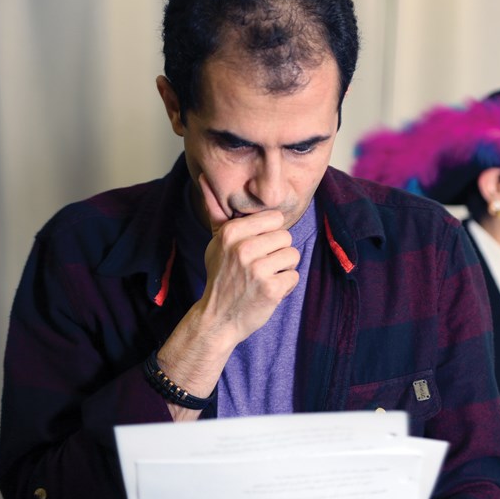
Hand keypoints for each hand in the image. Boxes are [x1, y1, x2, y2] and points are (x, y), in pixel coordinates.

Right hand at [196, 173, 299, 344]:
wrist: (217, 319)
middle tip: (259, 267)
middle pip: (286, 237)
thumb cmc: (220, 277)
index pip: (274, 218)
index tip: (256, 248)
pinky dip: (285, 286)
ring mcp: (257, 270)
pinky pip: (294, 276)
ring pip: (293, 255)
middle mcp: (243, 249)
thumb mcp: (215, 243)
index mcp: (231, 233)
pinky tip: (268, 291)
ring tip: (264, 278)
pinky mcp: (270, 289)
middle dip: (277, 253)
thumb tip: (205, 179)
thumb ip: (216, 212)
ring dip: (283, 269)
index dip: (270, 234)